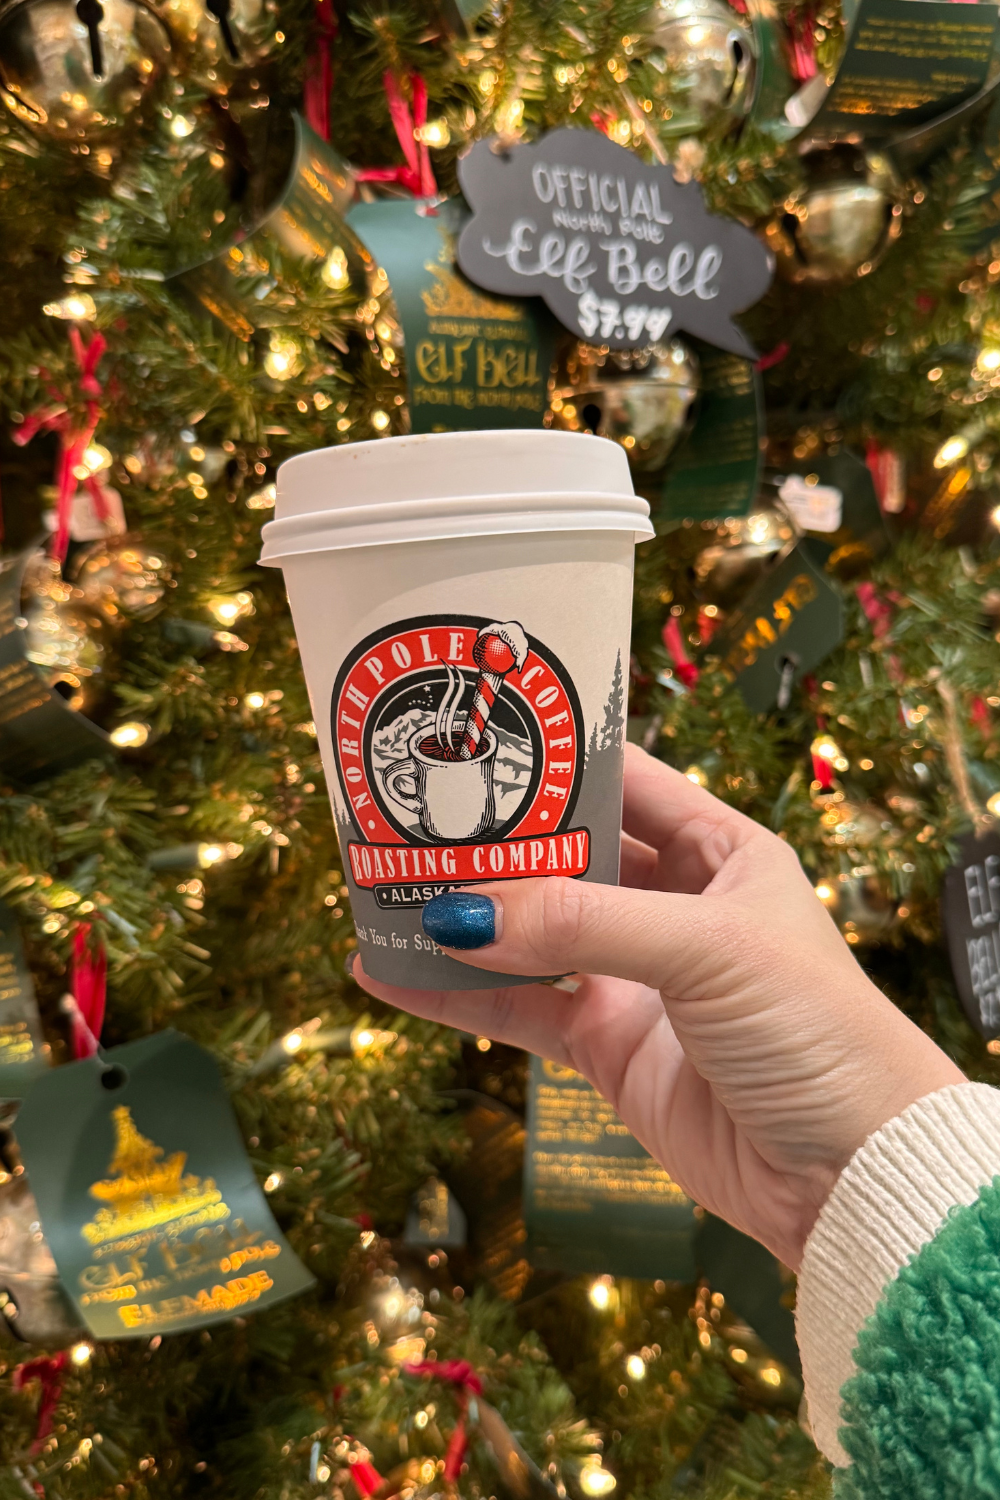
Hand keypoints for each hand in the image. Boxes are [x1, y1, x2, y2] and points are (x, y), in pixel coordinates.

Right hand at [353, 745, 962, 1267]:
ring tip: (380, 890)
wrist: (848, 1174)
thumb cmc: (814, 1031)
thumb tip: (463, 915)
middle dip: (491, 842)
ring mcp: (634, 977)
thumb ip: (585, 924)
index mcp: (719, 851)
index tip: (473, 741)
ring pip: (530, 933)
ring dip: (462, 918)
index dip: (552, 761)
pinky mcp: (607, 1047)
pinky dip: (457, 995)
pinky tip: (389, 975)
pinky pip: (518, 1010)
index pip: (624, 781)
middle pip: (563, 856)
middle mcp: (674, 904)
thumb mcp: (707, 949)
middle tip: (406, 819)